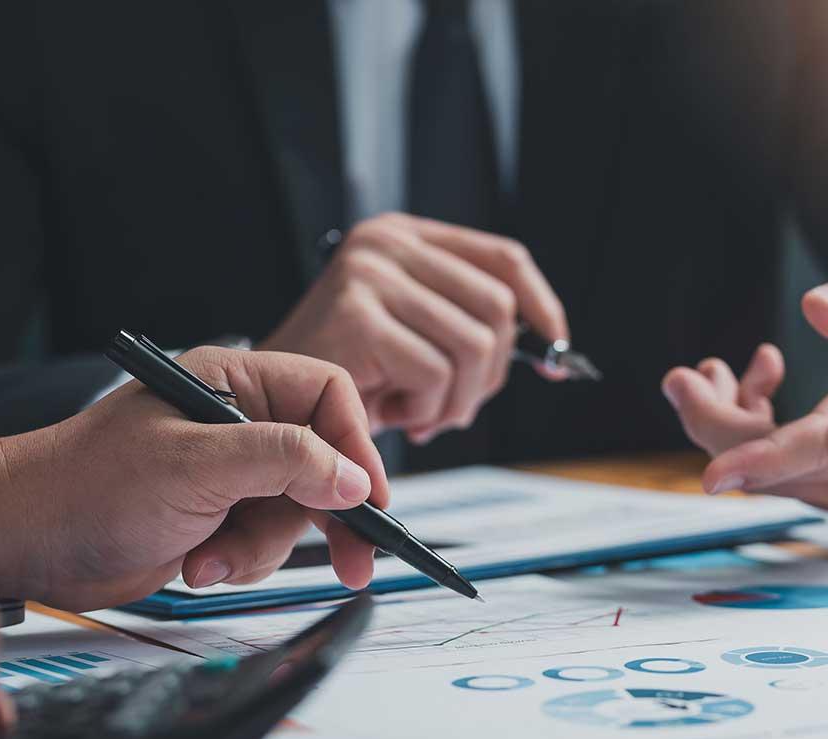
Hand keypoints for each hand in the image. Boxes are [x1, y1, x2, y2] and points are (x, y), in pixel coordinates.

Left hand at [0, 349, 390, 611]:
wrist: (24, 541)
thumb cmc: (88, 486)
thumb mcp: (196, 465)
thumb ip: (283, 461)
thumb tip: (354, 477)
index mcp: (234, 382)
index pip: (327, 397)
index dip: (357, 445)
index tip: (369, 497)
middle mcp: (236, 423)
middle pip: (323, 462)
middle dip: (327, 514)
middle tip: (355, 560)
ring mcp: (227, 473)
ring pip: (295, 513)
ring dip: (262, 548)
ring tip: (210, 558)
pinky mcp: (215, 518)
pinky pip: (263, 543)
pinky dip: (238, 562)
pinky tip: (195, 564)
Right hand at [258, 212, 569, 442]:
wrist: (272, 405)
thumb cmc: (347, 374)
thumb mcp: (417, 333)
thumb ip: (471, 323)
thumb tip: (553, 345)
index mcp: (406, 237)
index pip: (503, 258)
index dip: (541, 305)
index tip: (555, 350)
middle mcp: (388, 244)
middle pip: (497, 307)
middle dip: (488, 374)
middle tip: (451, 406)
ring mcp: (371, 275)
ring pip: (474, 346)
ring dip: (457, 399)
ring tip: (420, 412)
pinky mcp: (359, 316)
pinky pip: (436, 373)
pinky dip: (426, 407)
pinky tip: (395, 413)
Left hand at [662, 262, 827, 514]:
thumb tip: (816, 309)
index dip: (767, 457)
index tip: (712, 475)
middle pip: (780, 464)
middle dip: (716, 423)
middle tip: (684, 376)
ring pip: (768, 478)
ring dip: (730, 425)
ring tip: (734, 370)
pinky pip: (777, 481)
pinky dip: (750, 442)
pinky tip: (758, 393)